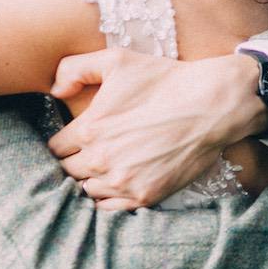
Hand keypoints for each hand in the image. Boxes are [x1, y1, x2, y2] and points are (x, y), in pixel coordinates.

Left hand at [48, 49, 267, 210]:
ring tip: (109, 166)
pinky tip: (120, 182)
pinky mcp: (145, 196)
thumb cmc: (165, 80)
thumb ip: (75, 68)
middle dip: (77, 160)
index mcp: (88, 129)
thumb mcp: (117, 59)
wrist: (212, 104)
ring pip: (86, 190)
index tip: (78, 137)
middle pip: (68, 171)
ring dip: (92, 180)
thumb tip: (55, 91)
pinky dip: (109, 198)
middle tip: (94, 150)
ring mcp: (123, 181)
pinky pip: (109, 208)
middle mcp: (100, 159)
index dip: (65, 141)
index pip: (55, 147)